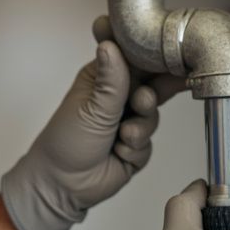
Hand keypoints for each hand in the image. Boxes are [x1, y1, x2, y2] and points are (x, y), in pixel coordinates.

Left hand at [1, 40, 184, 229]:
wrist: (62, 185)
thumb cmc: (65, 141)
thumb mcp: (91, 107)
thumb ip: (111, 80)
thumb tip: (111, 45)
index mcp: (104, 77)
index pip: (134, 56)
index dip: (151, 55)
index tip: (166, 55)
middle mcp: (119, 96)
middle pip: (152, 84)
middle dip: (150, 96)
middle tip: (141, 101)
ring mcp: (129, 120)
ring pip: (153, 115)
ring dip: (140, 126)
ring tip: (123, 135)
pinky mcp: (137, 145)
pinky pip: (151, 142)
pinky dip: (135, 148)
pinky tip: (118, 153)